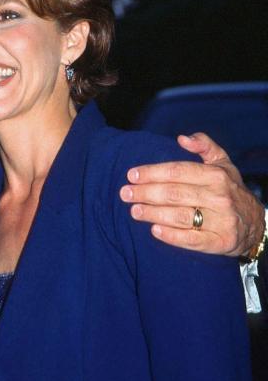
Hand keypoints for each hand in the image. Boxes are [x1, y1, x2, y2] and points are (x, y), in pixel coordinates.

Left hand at [119, 132, 265, 255]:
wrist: (256, 223)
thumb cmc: (230, 190)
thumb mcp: (223, 164)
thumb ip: (204, 146)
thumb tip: (182, 138)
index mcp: (217, 176)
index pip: (177, 171)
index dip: (152, 173)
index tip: (131, 175)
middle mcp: (220, 197)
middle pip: (174, 194)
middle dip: (145, 193)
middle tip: (125, 194)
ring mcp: (222, 221)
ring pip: (180, 216)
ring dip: (153, 214)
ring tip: (134, 211)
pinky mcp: (221, 242)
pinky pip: (192, 239)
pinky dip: (171, 236)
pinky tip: (154, 230)